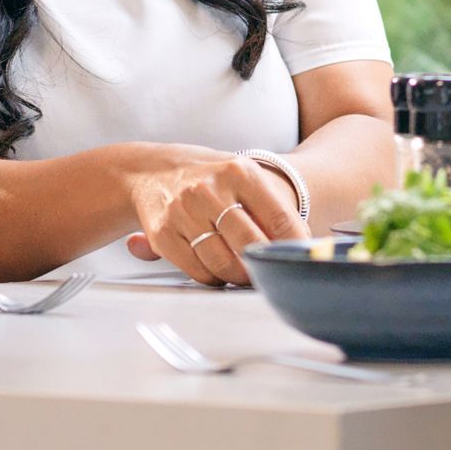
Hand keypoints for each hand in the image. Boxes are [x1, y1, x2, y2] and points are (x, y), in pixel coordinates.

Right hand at [122, 147, 308, 286]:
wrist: (148, 172)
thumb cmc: (206, 177)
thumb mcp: (240, 176)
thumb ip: (268, 207)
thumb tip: (301, 245)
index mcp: (238, 172)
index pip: (279, 218)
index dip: (294, 245)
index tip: (300, 259)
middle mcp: (209, 190)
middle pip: (250, 245)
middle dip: (264, 266)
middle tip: (270, 272)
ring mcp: (183, 212)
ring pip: (223, 264)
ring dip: (238, 276)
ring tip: (243, 273)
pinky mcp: (163, 234)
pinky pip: (198, 271)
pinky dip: (213, 277)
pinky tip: (218, 270)